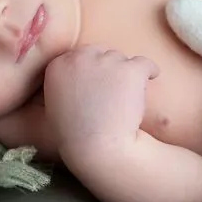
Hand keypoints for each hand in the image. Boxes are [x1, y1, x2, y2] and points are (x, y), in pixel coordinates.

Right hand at [43, 45, 159, 150]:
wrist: (97, 149)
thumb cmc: (74, 136)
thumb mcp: (52, 105)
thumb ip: (61, 83)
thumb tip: (76, 74)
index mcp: (57, 65)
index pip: (78, 56)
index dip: (88, 71)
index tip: (95, 87)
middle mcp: (79, 58)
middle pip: (100, 52)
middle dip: (105, 69)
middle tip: (111, 93)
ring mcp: (106, 62)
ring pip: (121, 59)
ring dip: (124, 74)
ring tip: (125, 98)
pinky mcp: (130, 70)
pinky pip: (146, 63)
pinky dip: (149, 72)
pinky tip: (149, 82)